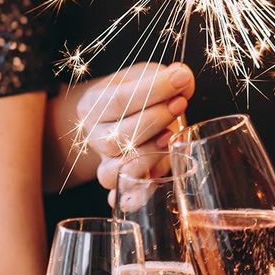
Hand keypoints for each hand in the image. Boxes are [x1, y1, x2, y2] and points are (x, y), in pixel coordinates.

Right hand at [76, 62, 194, 203]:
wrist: (131, 119)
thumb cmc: (142, 96)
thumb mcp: (149, 76)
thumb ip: (166, 76)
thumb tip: (183, 79)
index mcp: (92, 107)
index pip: (119, 101)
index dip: (153, 91)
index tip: (180, 80)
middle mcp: (94, 138)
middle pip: (118, 137)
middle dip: (155, 120)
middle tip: (180, 105)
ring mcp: (106, 165)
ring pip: (118, 170)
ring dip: (150, 154)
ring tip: (170, 138)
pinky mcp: (124, 187)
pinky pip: (124, 199)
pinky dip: (138, 196)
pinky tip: (154, 182)